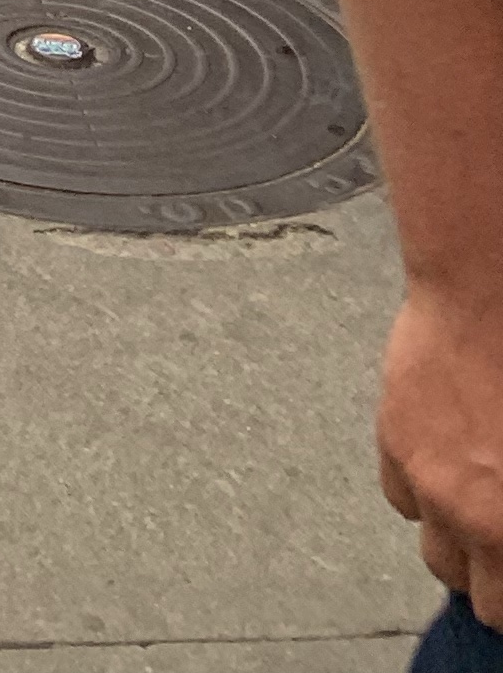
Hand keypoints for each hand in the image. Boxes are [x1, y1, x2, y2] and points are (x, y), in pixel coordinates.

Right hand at [383, 286, 502, 618]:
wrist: (487, 294)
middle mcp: (473, 515)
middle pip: (473, 593)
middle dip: (492, 580)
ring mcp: (430, 481)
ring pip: (434, 552)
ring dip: (457, 543)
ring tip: (478, 509)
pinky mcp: (395, 441)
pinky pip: (400, 496)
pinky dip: (421, 491)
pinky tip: (446, 464)